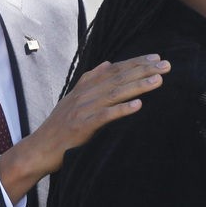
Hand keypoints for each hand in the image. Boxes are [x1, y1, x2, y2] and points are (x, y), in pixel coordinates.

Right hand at [0, 53, 169, 201]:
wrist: (39, 149)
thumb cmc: (59, 127)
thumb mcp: (72, 99)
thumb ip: (90, 81)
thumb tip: (108, 64)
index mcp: (83, 87)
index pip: (113, 70)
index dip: (135, 62)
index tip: (156, 58)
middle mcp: (83, 95)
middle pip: (117, 78)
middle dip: (143, 70)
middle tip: (166, 65)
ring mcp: (82, 110)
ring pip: (114, 94)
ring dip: (138, 86)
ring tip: (159, 80)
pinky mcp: (81, 127)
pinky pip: (104, 116)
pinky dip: (121, 110)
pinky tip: (138, 105)